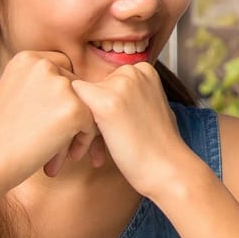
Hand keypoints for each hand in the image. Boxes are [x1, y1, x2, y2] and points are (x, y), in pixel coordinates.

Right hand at [0, 51, 98, 190]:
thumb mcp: (14, 95)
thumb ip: (41, 85)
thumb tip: (80, 88)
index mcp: (27, 58)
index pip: (63, 69)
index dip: (62, 97)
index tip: (48, 121)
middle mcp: (44, 65)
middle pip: (78, 88)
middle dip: (70, 116)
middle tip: (49, 145)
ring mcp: (60, 85)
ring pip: (87, 107)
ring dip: (75, 132)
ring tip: (53, 157)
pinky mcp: (73, 109)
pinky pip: (91, 125)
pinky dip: (80, 143)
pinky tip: (55, 161)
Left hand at [69, 64, 203, 199]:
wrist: (167, 167)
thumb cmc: (159, 145)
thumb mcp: (152, 107)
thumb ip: (133, 96)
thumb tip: (110, 96)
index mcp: (144, 70)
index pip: (109, 81)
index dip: (105, 105)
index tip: (109, 128)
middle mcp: (131, 71)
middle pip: (94, 86)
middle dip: (92, 111)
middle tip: (97, 140)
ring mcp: (118, 85)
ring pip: (81, 95)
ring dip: (81, 119)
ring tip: (90, 148)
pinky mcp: (104, 101)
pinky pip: (72, 104)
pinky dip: (74, 125)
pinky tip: (83, 146)